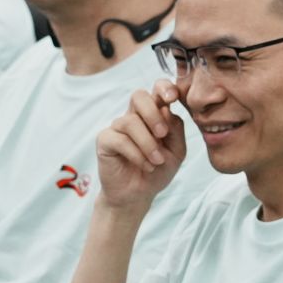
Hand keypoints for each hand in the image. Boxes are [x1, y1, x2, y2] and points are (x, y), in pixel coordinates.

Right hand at [94, 81, 186, 210]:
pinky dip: (136, 154)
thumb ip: (176, 130)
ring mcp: (118, 127)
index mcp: (154, 114)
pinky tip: (145, 166)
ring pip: (130, 121)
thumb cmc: (158, 170)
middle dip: (152, 113)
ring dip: (147, 143)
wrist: (139, 194)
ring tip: (157, 161)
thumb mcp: (177, 151)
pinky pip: (119, 139)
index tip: (173, 98)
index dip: (164, 87)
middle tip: (162, 135)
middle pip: (139, 96)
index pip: (156, 90)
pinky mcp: (105, 140)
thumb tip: (166, 109)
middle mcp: (134, 116)